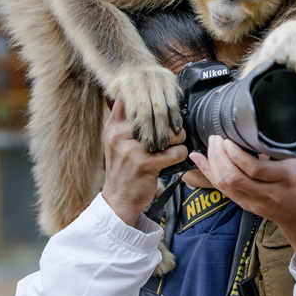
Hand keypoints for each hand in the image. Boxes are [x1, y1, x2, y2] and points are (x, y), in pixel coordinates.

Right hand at [102, 95, 186, 225]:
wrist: (118, 198)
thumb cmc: (123, 167)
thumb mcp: (116, 140)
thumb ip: (127, 120)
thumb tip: (147, 97)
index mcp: (114, 126)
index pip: (133, 98)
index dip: (152, 96)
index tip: (162, 101)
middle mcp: (121, 135)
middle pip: (159, 114)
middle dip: (172, 123)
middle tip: (173, 132)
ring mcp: (133, 150)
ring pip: (171, 133)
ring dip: (178, 140)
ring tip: (171, 147)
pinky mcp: (146, 164)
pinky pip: (176, 152)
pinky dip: (180, 155)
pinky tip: (173, 159)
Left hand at [189, 136, 295, 263]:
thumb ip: (285, 144)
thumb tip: (265, 122)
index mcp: (284, 177)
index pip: (254, 169)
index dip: (236, 155)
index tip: (229, 140)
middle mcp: (268, 192)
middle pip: (235, 178)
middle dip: (220, 157)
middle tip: (217, 139)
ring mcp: (255, 201)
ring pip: (226, 185)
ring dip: (213, 164)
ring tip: (210, 146)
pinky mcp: (246, 205)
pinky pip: (223, 190)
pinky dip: (209, 173)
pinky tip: (200, 160)